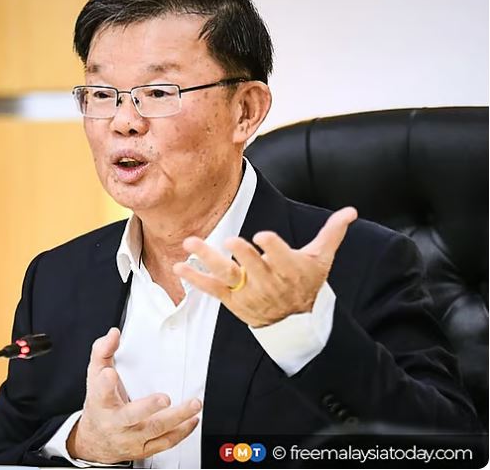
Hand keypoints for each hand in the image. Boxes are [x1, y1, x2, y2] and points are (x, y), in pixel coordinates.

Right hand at [67, 327, 201, 463]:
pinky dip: (182, 432)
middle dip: (148, 407)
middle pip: (130, 416)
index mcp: (101, 402)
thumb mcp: (94, 376)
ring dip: (177, 418)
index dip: (105, 384)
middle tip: (164, 399)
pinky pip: (165, 442)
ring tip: (194, 404)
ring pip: (154, 430)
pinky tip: (192, 419)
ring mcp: (131, 437)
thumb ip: (103, 352)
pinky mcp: (144, 448)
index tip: (109, 374)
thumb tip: (114, 334)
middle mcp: (115, 422)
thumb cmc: (99, 406)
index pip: (100, 392)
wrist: (96, 442)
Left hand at [172, 207, 356, 327]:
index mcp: (289, 269)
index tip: (263, 236)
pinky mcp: (232, 299)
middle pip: (253, 267)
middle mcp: (267, 281)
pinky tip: (179, 266)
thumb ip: (332, 232)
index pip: (281, 257)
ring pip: (227, 275)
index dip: (273, 247)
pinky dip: (195, 279)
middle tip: (230, 240)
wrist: (294, 320)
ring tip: (191, 243)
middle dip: (242, 254)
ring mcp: (247, 291)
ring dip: (208, 259)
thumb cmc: (306, 282)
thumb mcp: (321, 258)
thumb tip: (351, 210)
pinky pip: (211, 289)